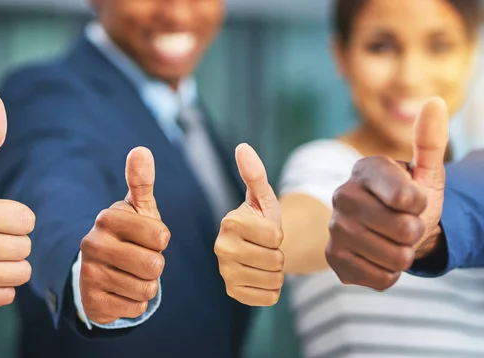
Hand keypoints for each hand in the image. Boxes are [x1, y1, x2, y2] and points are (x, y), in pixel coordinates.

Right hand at [79, 147, 169, 324]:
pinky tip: (122, 291)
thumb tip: (141, 150)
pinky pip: (136, 308)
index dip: (161, 240)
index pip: (161, 236)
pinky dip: (136, 303)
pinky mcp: (92, 303)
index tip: (147, 238)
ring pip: (146, 289)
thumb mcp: (138, 209)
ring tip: (132, 274)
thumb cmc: (129, 235)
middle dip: (156, 265)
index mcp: (107, 218)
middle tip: (141, 258)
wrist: (100, 271)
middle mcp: (92, 244)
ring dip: (147, 285)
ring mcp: (89, 275)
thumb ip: (141, 182)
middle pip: (154, 266)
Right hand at [214, 144, 283, 305]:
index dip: (279, 233)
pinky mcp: (233, 292)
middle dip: (278, 254)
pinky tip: (261, 276)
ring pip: (273, 280)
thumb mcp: (263, 197)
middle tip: (266, 247)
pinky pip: (269, 298)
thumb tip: (243, 147)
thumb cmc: (261, 218)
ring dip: (276, 271)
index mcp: (230, 222)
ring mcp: (225, 273)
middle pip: (274, 259)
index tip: (267, 230)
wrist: (256, 247)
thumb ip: (255, 173)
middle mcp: (221, 248)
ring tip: (264, 260)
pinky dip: (272, 289)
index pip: (275, 236)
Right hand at [326, 97, 447, 289]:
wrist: (386, 230)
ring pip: (394, 258)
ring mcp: (335, 228)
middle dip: (416, 233)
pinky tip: (378, 258)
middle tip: (405, 226)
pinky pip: (380, 279)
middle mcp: (342, 195)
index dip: (421, 204)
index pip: (408, 197)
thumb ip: (430, 140)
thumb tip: (434, 102)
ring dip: (404, 255)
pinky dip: (389, 274)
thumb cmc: (409, 200)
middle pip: (404, 230)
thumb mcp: (426, 172)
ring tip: (393, 242)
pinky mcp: (333, 258)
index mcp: (364, 169)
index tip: (413, 200)